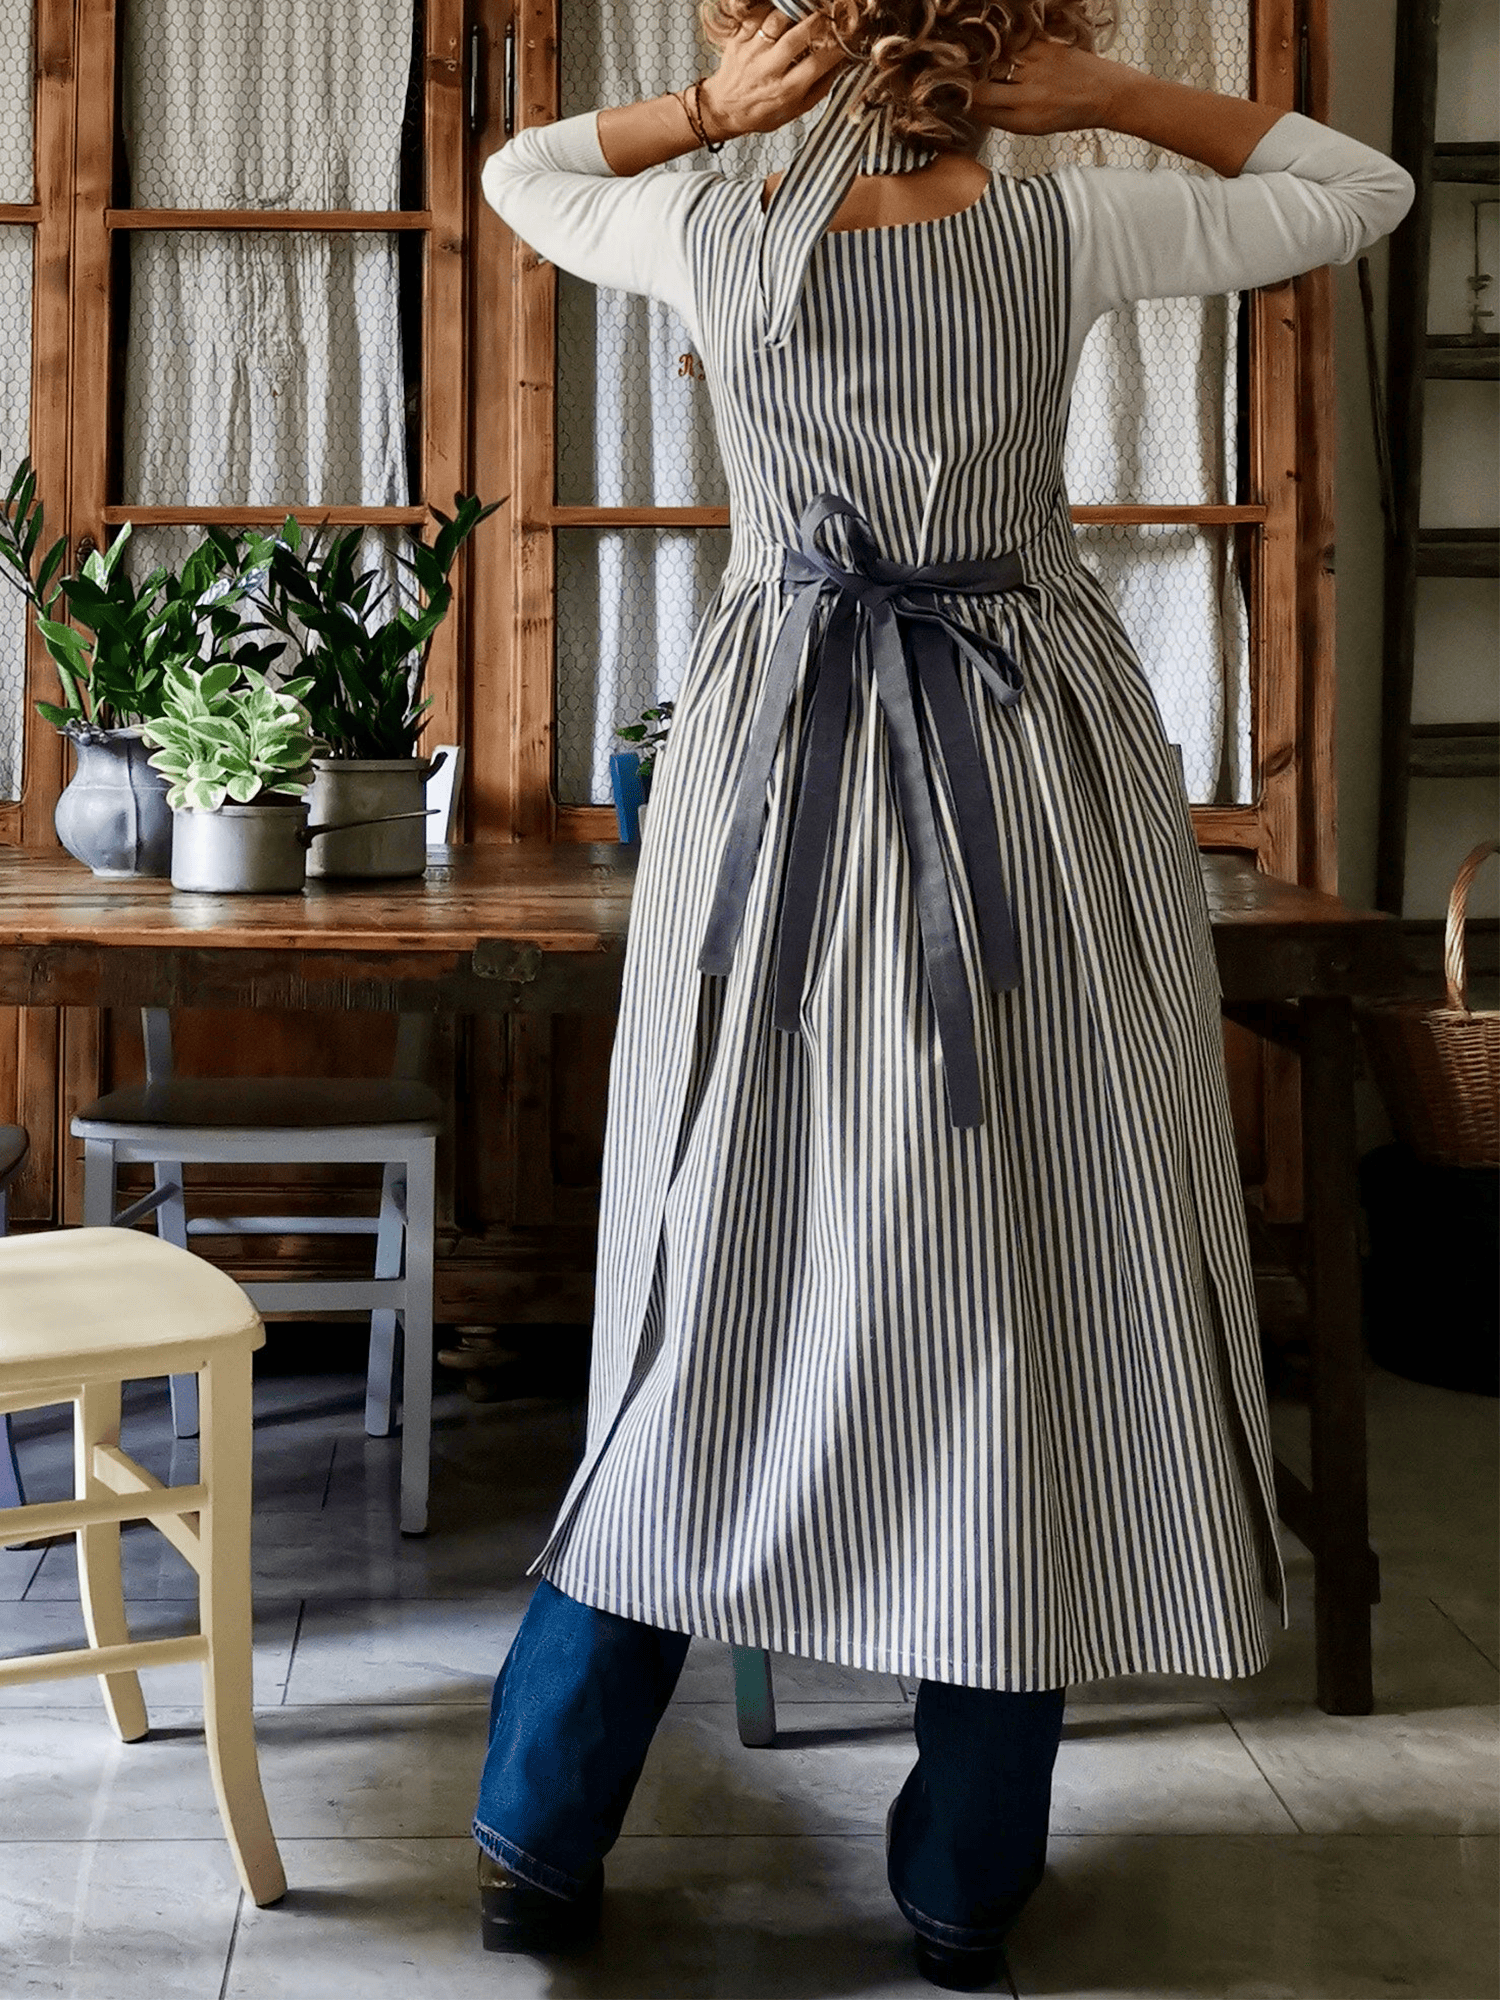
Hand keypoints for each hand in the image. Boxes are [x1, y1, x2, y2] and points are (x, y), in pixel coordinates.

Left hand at [699, 7, 847, 140]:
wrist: (723, 110)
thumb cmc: (762, 112)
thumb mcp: (795, 111)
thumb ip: (819, 88)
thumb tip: (840, 64)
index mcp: (786, 91)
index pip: (816, 63)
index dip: (835, 47)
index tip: (846, 36)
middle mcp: (768, 70)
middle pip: (796, 37)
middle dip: (817, 22)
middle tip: (828, 15)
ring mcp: (751, 52)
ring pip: (776, 21)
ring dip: (794, 11)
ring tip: (805, 9)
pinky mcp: (738, 40)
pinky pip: (756, 16)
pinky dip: (771, 9)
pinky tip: (782, 11)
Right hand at [971, 38, 1127, 137]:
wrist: (1104, 94)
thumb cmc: (1070, 113)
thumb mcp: (1034, 127)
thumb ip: (1005, 117)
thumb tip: (977, 104)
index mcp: (1023, 120)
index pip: (981, 110)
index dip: (965, 103)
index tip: (957, 97)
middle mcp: (1028, 96)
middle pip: (982, 88)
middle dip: (969, 84)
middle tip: (962, 79)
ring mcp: (1036, 68)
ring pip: (995, 63)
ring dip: (986, 63)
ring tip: (983, 64)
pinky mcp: (1044, 47)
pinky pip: (1013, 45)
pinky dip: (1006, 48)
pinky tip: (1005, 51)